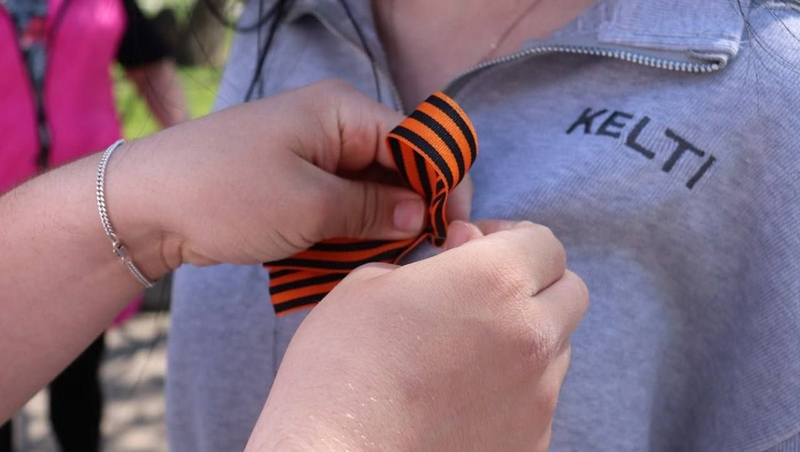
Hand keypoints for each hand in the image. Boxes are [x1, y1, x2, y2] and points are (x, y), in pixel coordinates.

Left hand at [112, 79, 471, 272]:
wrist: (144, 204)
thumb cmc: (224, 191)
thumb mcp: (309, 205)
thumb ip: (373, 209)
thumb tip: (422, 214)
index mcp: (343, 111)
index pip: (417, 141)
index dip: (441, 183)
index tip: (449, 230)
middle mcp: (334, 126)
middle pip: (397, 167)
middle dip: (409, 210)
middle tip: (412, 256)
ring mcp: (313, 155)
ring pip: (369, 191)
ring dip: (376, 227)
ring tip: (375, 262)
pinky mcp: (296, 182)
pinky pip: (341, 204)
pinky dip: (349, 231)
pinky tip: (347, 259)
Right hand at [246, 221, 588, 451]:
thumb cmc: (340, 367)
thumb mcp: (369, 284)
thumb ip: (432, 259)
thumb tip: (462, 252)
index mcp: (495, 281)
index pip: (544, 243)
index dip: (511, 236)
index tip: (478, 247)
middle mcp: (531, 336)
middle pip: (569, 292)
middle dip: (533, 283)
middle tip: (481, 292)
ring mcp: (538, 398)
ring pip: (557, 347)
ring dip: (525, 334)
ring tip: (466, 349)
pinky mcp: (531, 443)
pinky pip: (538, 398)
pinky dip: (514, 385)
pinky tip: (463, 394)